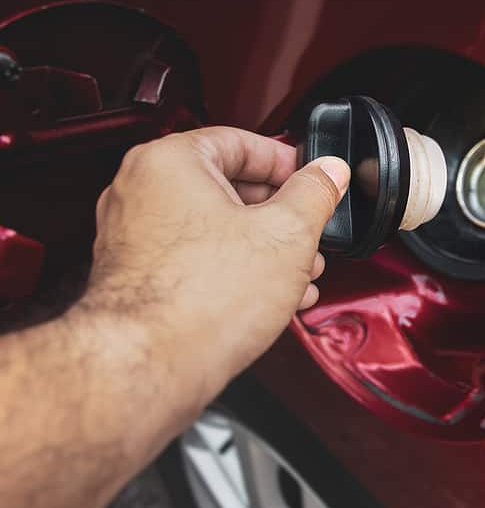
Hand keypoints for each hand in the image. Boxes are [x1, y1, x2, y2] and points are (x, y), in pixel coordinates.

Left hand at [80, 126, 349, 411]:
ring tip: (299, 271)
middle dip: (280, 214)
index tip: (312, 180)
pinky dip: (234, 269)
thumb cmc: (200, 300)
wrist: (150, 366)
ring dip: (263, 247)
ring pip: (214, 228)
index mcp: (170, 162)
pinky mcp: (137, 278)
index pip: (240, 141)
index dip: (287, 162)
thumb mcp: (288, 234)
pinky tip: (269, 295)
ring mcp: (133, 237)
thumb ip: (315, 192)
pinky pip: (195, 259)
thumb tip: (329, 172)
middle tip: (310, 230)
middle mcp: (141, 192)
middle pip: (227, 186)